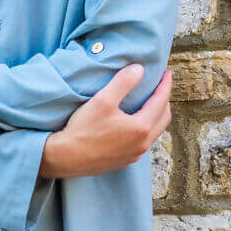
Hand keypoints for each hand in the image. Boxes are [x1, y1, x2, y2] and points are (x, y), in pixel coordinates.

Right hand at [40, 65, 171, 178]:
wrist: (65, 158)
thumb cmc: (83, 130)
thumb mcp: (103, 100)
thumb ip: (124, 82)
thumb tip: (139, 69)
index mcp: (141, 127)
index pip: (161, 101)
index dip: (165, 85)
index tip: (166, 73)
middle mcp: (141, 144)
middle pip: (164, 118)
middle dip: (164, 100)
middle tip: (160, 87)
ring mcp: (133, 155)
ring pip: (154, 133)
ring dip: (156, 116)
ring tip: (149, 104)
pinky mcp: (123, 161)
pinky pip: (142, 143)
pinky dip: (146, 130)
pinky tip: (134, 124)